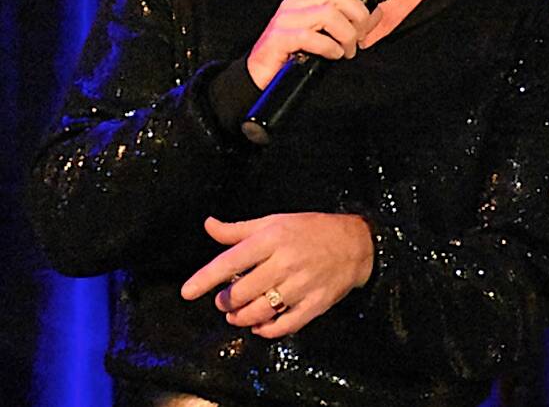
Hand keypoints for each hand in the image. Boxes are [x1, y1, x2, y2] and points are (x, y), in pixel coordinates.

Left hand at [180, 213, 374, 337]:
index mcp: (273, 238)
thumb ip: (240, 230)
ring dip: (241, 318)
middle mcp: (285, 262)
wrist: (357, 242)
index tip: (187, 292)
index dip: (205, 279)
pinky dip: (267, 331)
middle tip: (224, 301)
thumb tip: (208, 225)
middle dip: (225, 302)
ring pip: (259, 312)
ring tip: (237, 315)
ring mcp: (301, 285)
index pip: (230, 261)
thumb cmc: (312, 229)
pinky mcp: (315, 303)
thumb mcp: (276, 221)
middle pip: (241, 293)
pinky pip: (284, 326)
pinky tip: (260, 326)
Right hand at [246, 0, 385, 88]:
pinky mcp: (279, 38)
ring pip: (328, 14)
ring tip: (346, 51)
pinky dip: (330, 47)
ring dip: (346, 35)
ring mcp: (286, 19)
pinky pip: (312, 36)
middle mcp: (297, 2)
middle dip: (358, 16)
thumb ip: (352, 22)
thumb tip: (377, 11)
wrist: (261, 76)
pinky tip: (333, 55)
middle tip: (359, 38)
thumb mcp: (328, 34)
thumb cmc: (297, 54)